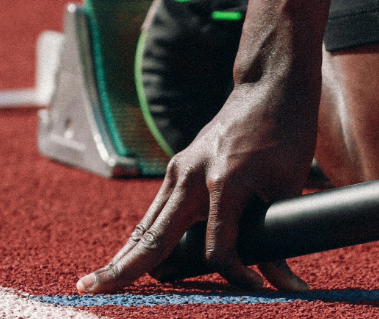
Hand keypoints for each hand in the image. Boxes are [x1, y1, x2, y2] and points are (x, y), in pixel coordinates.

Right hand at [76, 79, 318, 292]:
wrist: (269, 88)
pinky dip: (142, 236)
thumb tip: (282, 281)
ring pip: (147, 224)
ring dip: (125, 255)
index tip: (258, 288)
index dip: (237, 275)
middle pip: (155, 236)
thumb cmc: (286, 134)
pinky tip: (127, 258)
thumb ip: (280, 233)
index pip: (218, 248)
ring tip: (96, 283)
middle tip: (90, 291)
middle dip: (125, 268)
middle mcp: (192, 176)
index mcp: (224, 182)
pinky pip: (156, 210)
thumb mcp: (289, 186)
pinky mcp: (178, 167)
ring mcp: (180, 170)